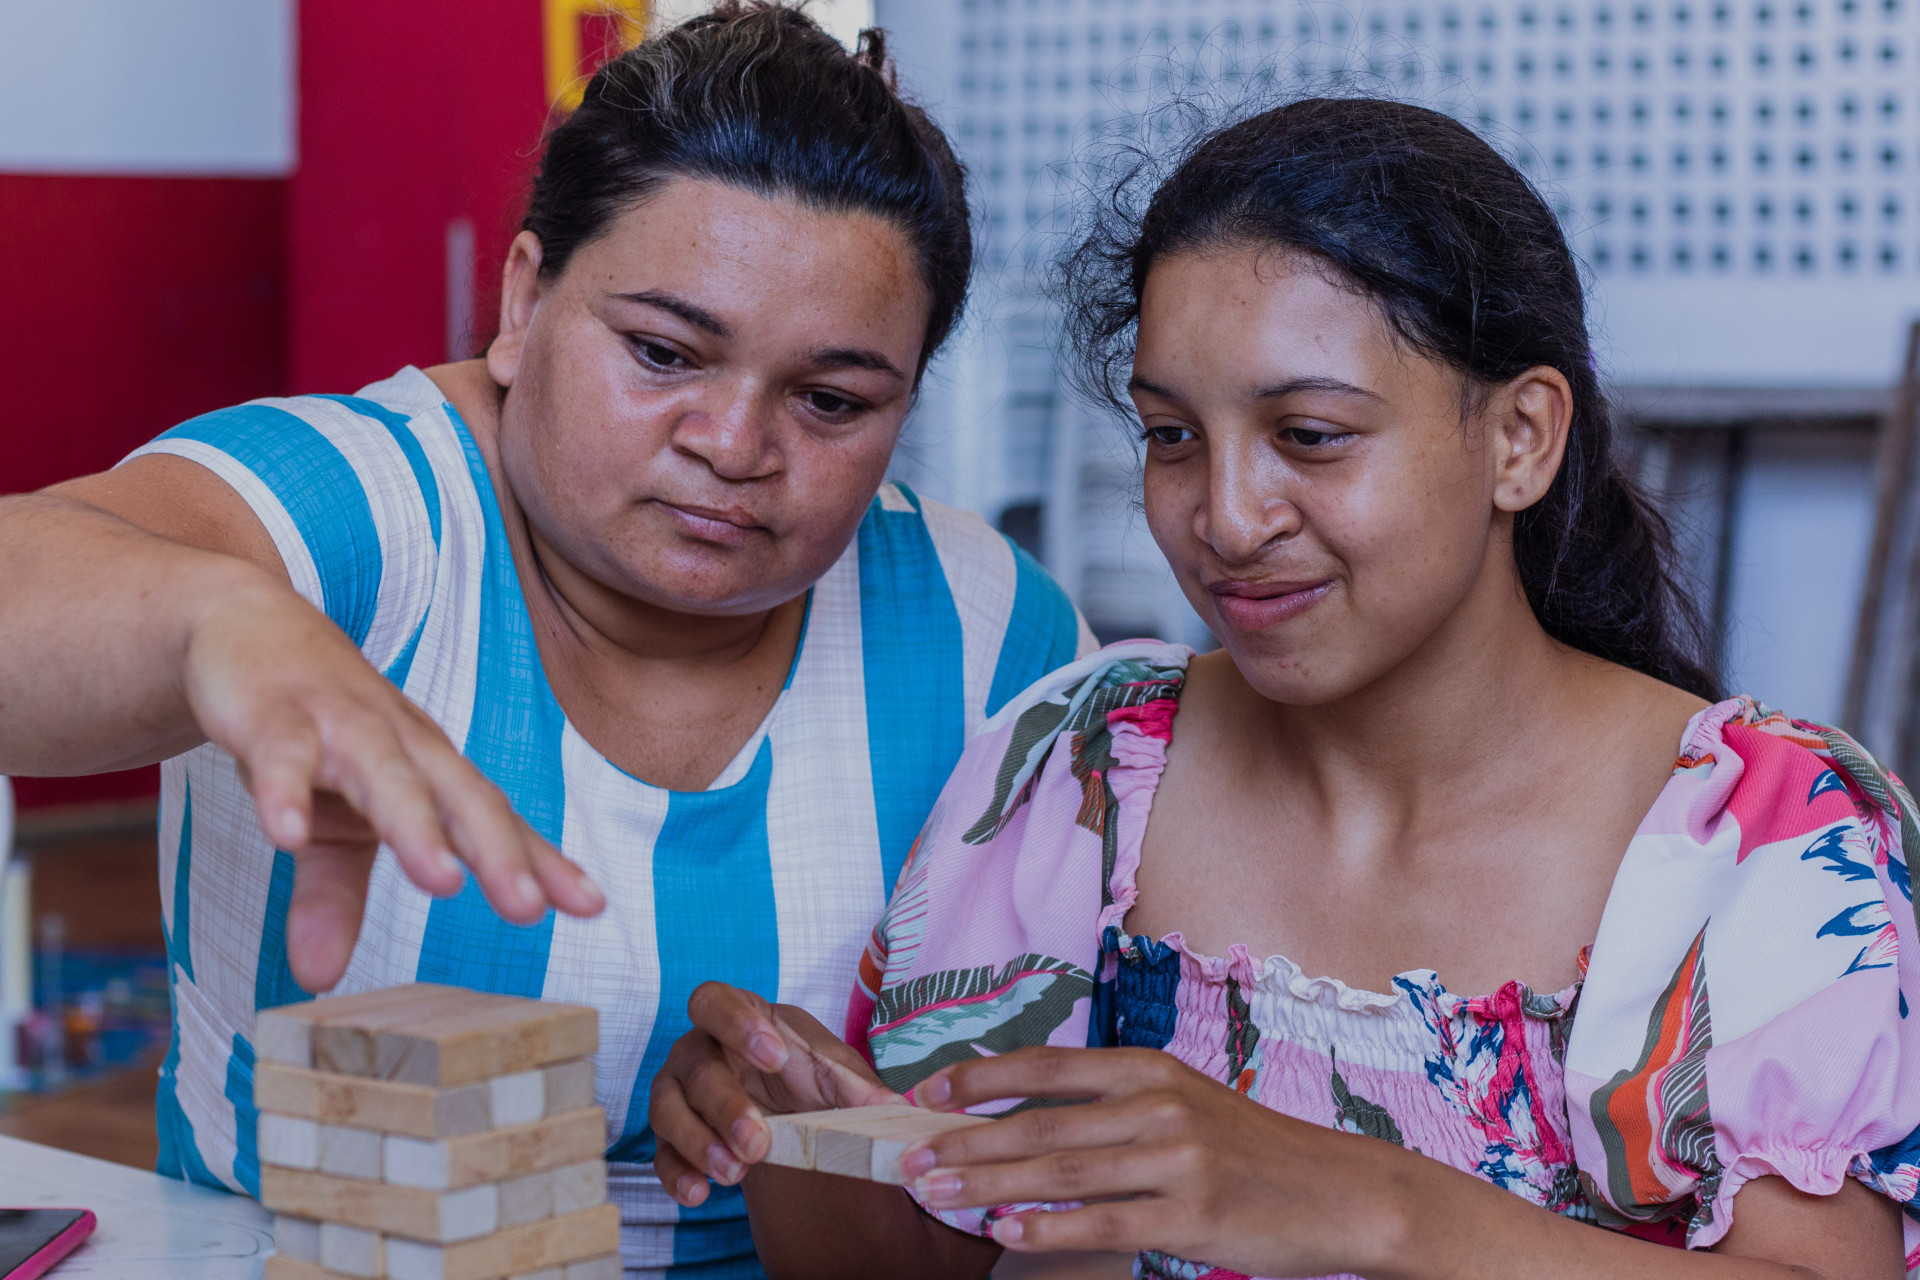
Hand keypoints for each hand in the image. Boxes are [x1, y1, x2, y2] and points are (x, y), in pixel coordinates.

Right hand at [181, 582, 603, 991]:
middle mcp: (400, 743)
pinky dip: (286, 791)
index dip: (540, 861)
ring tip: (441, 880)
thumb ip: (333, 896)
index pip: (494, 820)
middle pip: (459, 797)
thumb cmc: (313, 730)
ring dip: (415, 826)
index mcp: (429, 769)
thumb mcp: (328, 820)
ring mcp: (340, 724)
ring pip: (386, 774)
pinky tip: (287, 834)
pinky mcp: (272, 713)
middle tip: (530, 908)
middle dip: (498, 852)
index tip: (590, 906)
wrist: (243, 626)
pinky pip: (283, 754)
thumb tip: (317, 980)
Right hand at [649, 982, 900, 1207]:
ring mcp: (679, 1091)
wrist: (788, 1106)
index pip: (714, 1001)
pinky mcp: (672, 1135)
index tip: (773, 1056)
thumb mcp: (838, 1075)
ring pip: (666, 1109)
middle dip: (726, 1107)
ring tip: (735, 1173)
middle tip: (758, 1142)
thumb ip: (863, 1089)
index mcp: (738, 1017)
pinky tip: (700, 1194)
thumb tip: (900, 1109)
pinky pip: (660, 1154)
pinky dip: (676, 1175)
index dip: (735, 1024)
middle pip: (695, 1066)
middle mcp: (699, 1049)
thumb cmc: (805, 1073)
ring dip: (698, 1142)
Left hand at [898, 1047, 1407, 1277]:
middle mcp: (1156, 1104)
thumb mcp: (1182, 1103)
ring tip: (935, 1194)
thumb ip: (1111, 1105)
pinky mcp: (1191, 1215)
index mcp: (1148, 1069)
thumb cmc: (1248, 1150)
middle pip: (1039, 1124)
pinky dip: (1045, 1228)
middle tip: (908, 1160)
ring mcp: (1175, 1159)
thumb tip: (1022, 1117)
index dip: (977, 1079)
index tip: (921, 1094)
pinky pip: (1101, 1223)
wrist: (1339, 1191)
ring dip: (986, 1184)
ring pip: (1059, 1172)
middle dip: (964, 1142)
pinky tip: (1002, 1231)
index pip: (1044, 1067)